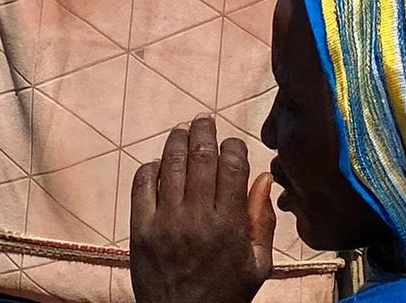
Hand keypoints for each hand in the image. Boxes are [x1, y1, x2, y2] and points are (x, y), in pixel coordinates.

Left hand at [130, 116, 274, 302]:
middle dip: (203, 131)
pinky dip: (150, 168)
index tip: (233, 144)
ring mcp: (165, 223)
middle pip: (200, 156)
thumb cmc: (225, 295)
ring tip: (182, 131)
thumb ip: (263, 220)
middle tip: (204, 120)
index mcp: (229, 224)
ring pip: (170, 164)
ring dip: (177, 141)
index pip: (232, 165)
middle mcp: (197, 218)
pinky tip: (159, 164)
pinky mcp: (140, 230)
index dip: (233, 146)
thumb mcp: (258, 265)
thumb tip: (264, 177)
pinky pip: (141, 185)